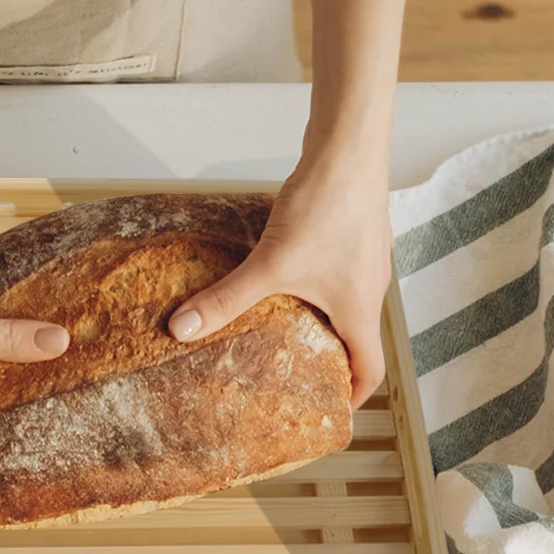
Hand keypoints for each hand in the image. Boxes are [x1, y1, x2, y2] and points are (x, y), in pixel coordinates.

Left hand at [167, 149, 391, 407]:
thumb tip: (180, 331)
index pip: (370, 369)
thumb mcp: (270, 264)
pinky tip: (284, 275)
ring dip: (322, 321)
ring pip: (347, 304)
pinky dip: (317, 286)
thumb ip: (226, 300)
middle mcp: (372, 288)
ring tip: (283, 331)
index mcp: (361, 310)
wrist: (351, 144)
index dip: (352, 395)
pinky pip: (339, 272)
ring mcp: (367, 257)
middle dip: (329, 361)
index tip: (329, 409)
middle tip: (296, 375)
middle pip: (357, 339)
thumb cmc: (325, 207)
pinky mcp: (356, 231)